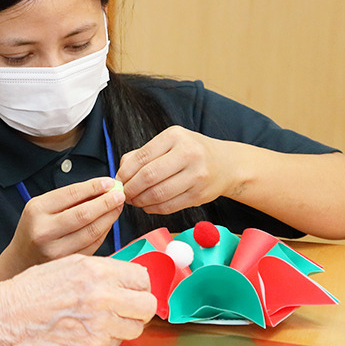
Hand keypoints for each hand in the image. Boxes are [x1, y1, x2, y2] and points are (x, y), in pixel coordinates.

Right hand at [0, 177, 125, 281]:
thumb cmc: (35, 228)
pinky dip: (104, 232)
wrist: (21, 259)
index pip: (71, 194)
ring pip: (92, 231)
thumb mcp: (42, 207)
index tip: (110, 182)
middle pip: (84, 214)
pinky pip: (93, 245)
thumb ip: (69, 199)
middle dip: (106, 202)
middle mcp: (44, 231)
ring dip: (109, 217)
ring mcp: (56, 250)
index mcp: (37, 210)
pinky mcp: (67, 262)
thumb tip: (101, 188)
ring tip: (117, 207)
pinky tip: (108, 223)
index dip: (94, 187)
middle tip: (120, 194)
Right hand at [0, 255, 156, 345]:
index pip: (142, 278)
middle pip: (147, 305)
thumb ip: (104, 268)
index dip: (138, 283)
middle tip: (127, 304)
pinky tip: (91, 328)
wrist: (11, 316)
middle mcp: (102, 297)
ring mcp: (99, 325)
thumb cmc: (36, 288)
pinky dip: (109, 338)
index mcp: (97, 272)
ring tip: (107, 317)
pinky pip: (117, 344)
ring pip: (136, 328)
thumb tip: (128, 276)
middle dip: (139, 304)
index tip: (132, 287)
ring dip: (125, 323)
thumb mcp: (71, 263)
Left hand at [115, 126, 241, 214]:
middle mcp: (188, 154)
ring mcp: (196, 176)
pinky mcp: (199, 195)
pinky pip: (169, 206)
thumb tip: (120, 173)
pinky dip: (153, 209)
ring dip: (140, 201)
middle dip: (131, 188)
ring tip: (134, 201)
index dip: (125, 172)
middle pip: (148, 176)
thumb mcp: (169, 143)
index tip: (118, 180)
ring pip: (158, 194)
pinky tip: (147, 206)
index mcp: (175, 136)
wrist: (226, 165)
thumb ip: (142, 154)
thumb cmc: (191, 152)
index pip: (142, 157)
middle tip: (124, 194)